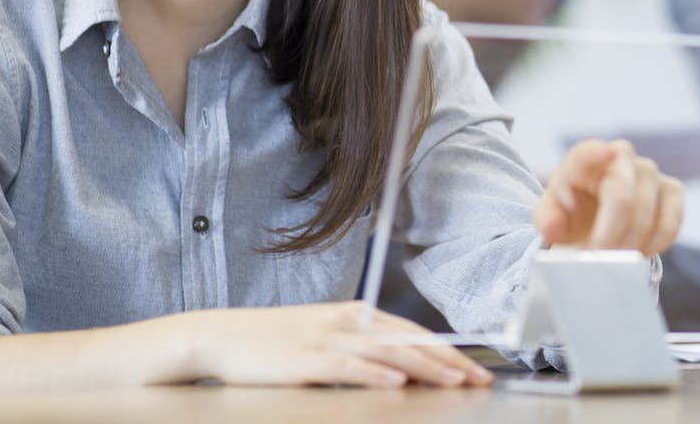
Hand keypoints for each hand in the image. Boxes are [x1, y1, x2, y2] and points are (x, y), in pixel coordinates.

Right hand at [192, 302, 493, 387]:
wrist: (220, 336)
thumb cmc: (273, 342)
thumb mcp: (323, 338)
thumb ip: (359, 349)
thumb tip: (397, 369)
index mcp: (355, 315)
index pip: (412, 333)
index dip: (447, 350)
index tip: (475, 369)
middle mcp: (347, 322)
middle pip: (408, 341)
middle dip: (449, 361)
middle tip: (479, 379)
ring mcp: (326, 338)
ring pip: (386, 352)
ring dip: (424, 368)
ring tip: (453, 381)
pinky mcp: (304, 359)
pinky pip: (346, 367)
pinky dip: (374, 375)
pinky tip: (396, 384)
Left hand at [532, 138, 683, 255]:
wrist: (595, 218)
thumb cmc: (570, 213)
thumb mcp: (550, 217)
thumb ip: (547, 221)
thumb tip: (553, 227)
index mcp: (583, 158)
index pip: (588, 152)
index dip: (598, 152)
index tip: (606, 153)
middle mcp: (620, 156)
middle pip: (622, 197)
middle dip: (610, 236)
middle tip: (598, 260)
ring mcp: (649, 171)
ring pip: (649, 212)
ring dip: (631, 245)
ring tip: (615, 261)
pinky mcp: (671, 189)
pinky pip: (672, 220)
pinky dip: (657, 243)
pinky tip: (640, 253)